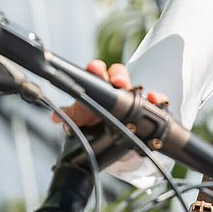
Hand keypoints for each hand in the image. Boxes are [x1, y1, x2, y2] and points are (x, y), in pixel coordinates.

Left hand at [51, 59, 167, 130]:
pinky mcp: (145, 107)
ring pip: (136, 85)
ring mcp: (130, 98)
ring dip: (138, 89)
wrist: (115, 143)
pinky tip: (156, 101)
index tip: (95, 69)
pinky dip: (156, 99)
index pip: (96, 72)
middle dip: (118, 76)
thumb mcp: (83, 122)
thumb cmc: (96, 126)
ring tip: (140, 94)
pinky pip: (153, 100)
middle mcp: (115, 89)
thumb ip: (73, 118)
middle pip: (118, 74)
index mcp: (97, 89)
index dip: (95, 69)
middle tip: (118, 83)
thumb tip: (56, 117)